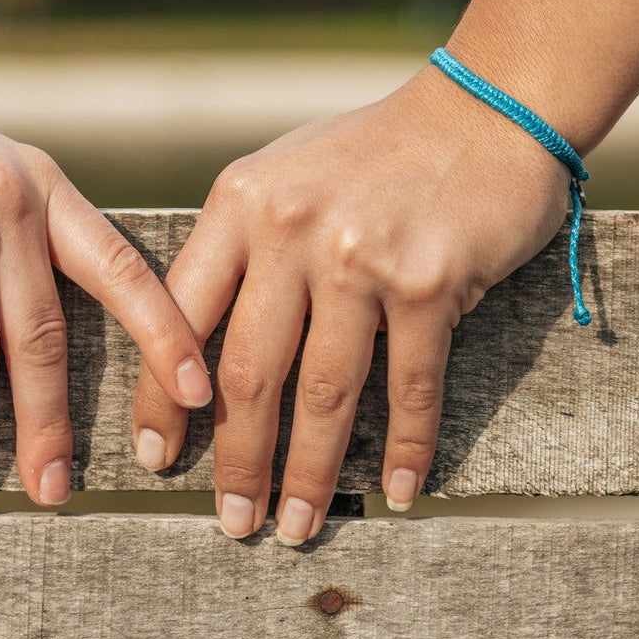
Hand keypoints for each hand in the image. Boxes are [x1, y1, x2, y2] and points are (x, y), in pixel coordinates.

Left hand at [131, 63, 570, 542]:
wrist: (481, 111)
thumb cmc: (372, 153)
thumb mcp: (282, 177)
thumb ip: (237, 246)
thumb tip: (192, 345)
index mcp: (240, 204)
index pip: (180, 319)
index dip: (162, 400)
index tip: (156, 460)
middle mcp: (290, 230)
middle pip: (247, 372)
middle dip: (236, 461)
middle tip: (231, 523)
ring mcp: (360, 257)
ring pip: (323, 393)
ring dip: (308, 473)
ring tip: (295, 526)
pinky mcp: (429, 283)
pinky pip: (409, 387)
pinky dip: (404, 449)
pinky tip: (396, 492)